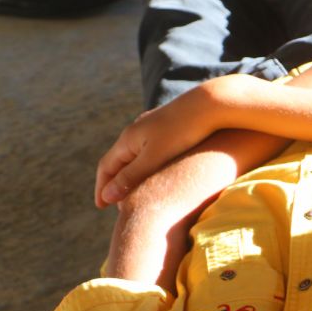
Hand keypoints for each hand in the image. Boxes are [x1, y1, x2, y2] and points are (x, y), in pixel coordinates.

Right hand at [94, 81, 223, 207]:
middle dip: (116, 184)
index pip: (106, 166)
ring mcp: (152, 128)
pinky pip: (150, 151)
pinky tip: (158, 176)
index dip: (102, 188)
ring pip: (135, 156)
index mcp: (128, 138)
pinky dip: (147, 168)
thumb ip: (131, 177)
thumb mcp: (154, 158)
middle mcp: (136, 131)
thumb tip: (106, 197)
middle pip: (118, 161)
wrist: (211, 104)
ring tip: (136, 195)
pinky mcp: (168, 128)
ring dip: (132, 176)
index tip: (101, 206)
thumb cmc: (183, 132)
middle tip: (118, 206)